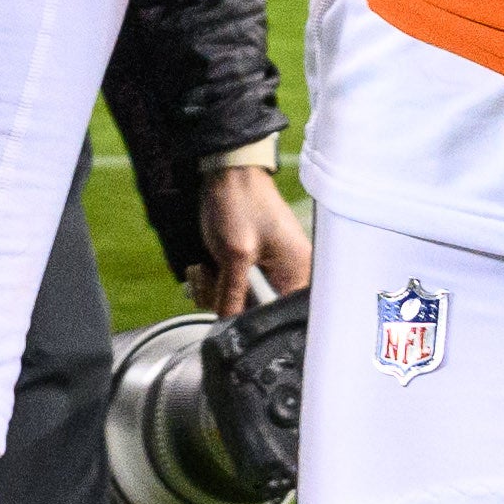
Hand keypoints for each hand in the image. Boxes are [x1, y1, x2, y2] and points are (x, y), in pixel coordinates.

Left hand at [197, 164, 310, 317]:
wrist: (227, 175)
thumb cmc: (240, 203)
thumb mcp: (235, 254)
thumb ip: (233, 295)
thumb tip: (227, 328)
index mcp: (298, 272)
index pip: (283, 317)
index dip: (257, 323)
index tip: (232, 312)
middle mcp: (288, 275)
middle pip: (258, 313)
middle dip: (228, 302)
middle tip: (213, 281)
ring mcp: (268, 272)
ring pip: (239, 303)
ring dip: (215, 292)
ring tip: (206, 268)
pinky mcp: (251, 267)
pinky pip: (232, 290)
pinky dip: (214, 284)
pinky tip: (206, 267)